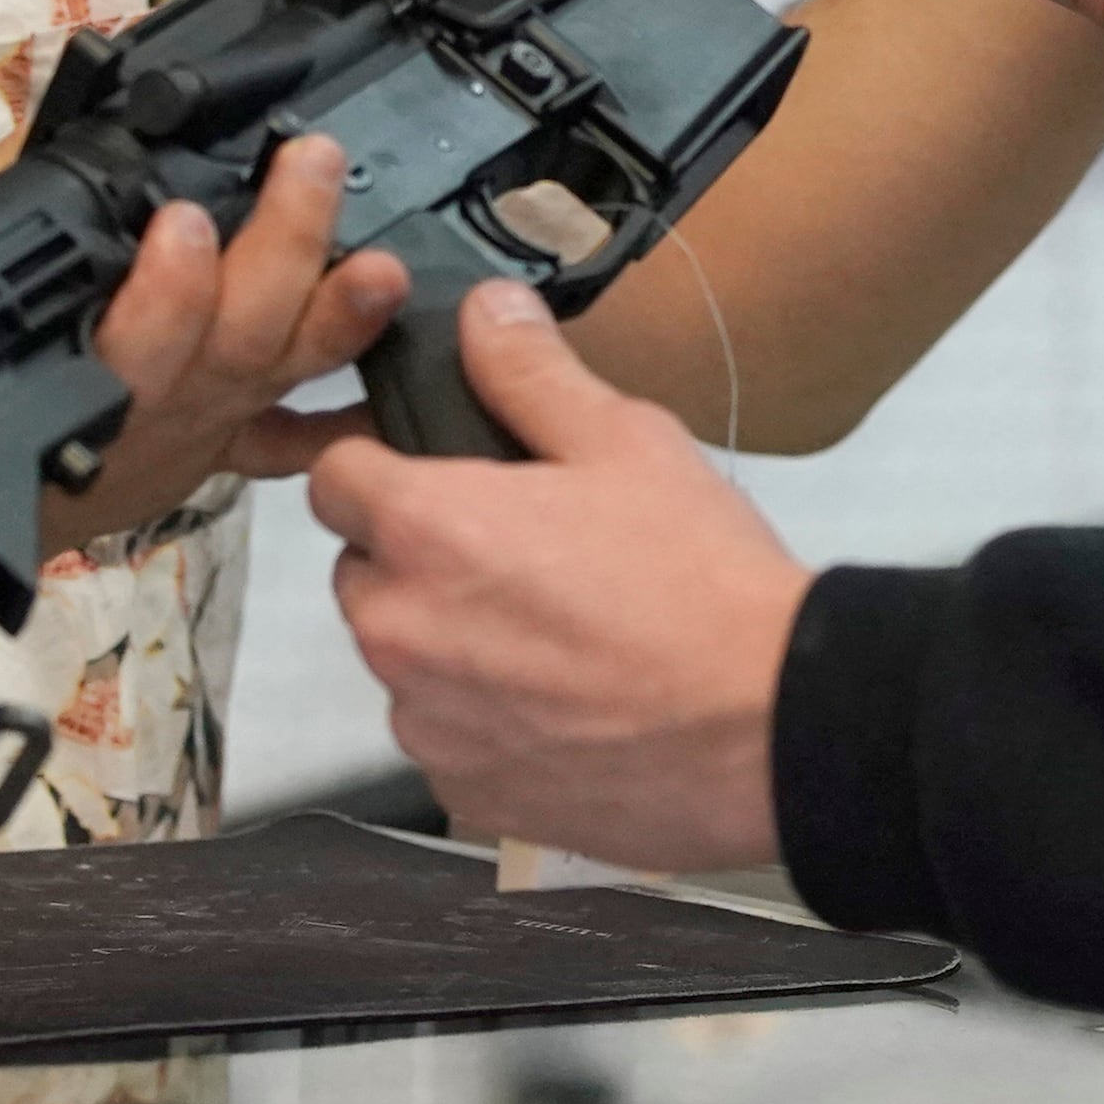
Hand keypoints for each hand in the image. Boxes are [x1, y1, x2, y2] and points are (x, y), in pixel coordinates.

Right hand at [56, 133, 408, 545]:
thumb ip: (11, 212)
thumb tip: (84, 139)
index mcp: (82, 366)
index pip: (125, 333)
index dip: (165, 291)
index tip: (185, 221)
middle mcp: (158, 400)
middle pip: (233, 333)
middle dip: (281, 248)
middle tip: (312, 167)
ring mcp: (205, 421)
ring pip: (279, 368)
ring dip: (337, 317)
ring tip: (381, 267)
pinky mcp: (227, 442)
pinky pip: (296, 438)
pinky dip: (349, 417)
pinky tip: (398, 386)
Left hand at [292, 284, 803, 870]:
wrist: (768, 725)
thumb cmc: (700, 581)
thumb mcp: (626, 441)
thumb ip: (531, 373)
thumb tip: (483, 311)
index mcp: (424, 529)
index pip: (334, 478)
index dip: (382, 468)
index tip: (439, 476)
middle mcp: (400, 630)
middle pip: (365, 575)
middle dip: (420, 560)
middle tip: (523, 555)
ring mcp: (428, 722)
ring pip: (406, 661)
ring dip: (453, 644)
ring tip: (559, 637)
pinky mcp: (465, 792)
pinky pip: (447, 739)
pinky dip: (488, 721)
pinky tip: (569, 705)